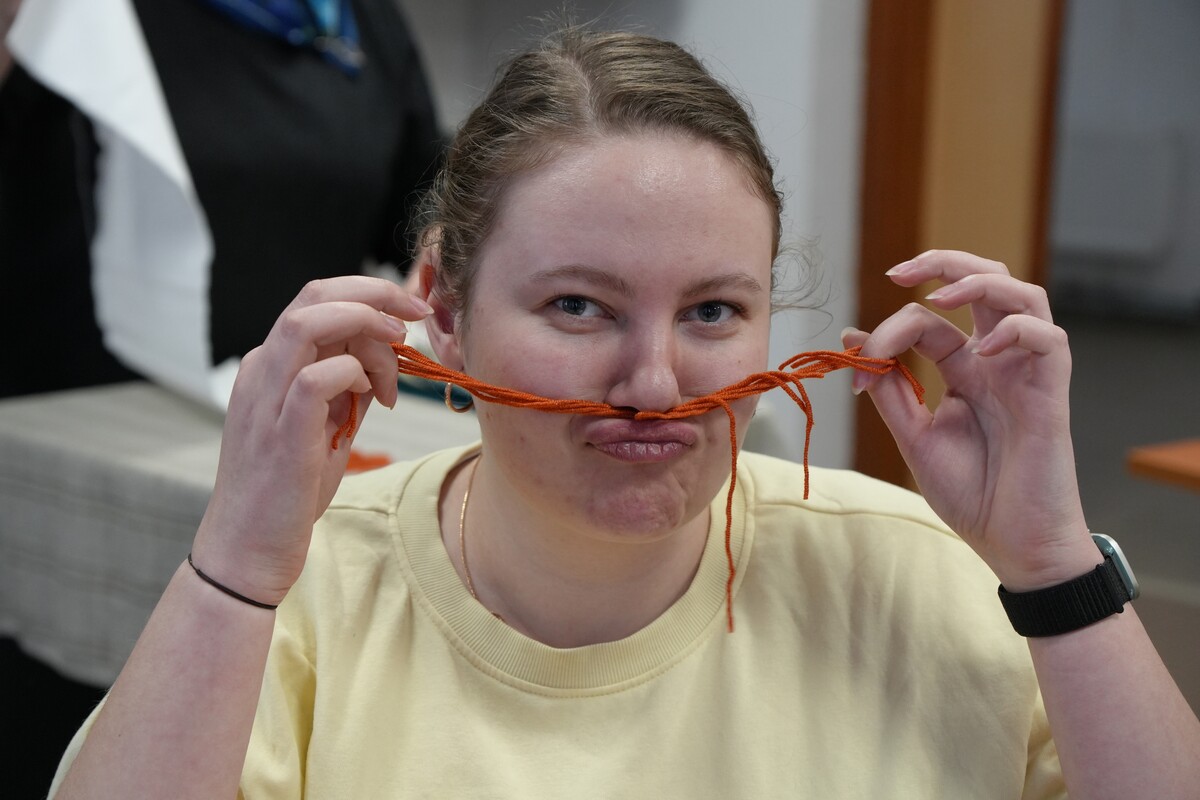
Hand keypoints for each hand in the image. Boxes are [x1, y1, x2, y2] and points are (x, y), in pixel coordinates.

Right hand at [191, 276, 432, 603]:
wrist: (249, 548)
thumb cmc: (288, 490)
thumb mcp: (326, 425)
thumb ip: (350, 386)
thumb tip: (385, 357)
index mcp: (270, 364)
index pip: (317, 300)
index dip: (369, 294)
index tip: (409, 311)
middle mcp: (261, 370)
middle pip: (314, 295)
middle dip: (375, 294)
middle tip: (414, 315)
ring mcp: (265, 398)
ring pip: (308, 322)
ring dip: (365, 326)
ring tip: (397, 351)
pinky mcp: (280, 431)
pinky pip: (318, 377)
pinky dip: (354, 373)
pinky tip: (372, 396)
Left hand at [843, 251, 1099, 589]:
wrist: (1014, 546)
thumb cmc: (974, 496)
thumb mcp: (915, 438)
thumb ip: (890, 390)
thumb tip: (852, 339)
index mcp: (964, 371)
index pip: (927, 323)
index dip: (887, 332)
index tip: (856, 361)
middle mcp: (997, 363)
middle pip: (985, 282)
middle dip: (944, 262)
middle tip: (899, 271)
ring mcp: (1026, 374)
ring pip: (1024, 295)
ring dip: (981, 282)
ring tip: (942, 296)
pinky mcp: (1051, 394)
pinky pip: (1049, 340)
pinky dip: (1016, 331)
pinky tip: (982, 349)